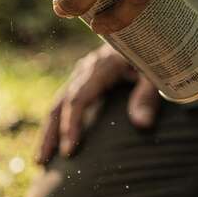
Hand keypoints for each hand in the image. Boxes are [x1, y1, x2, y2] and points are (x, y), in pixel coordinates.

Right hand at [37, 44, 160, 164]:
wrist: (150, 34)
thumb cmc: (155, 56)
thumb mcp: (157, 74)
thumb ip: (148, 97)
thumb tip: (141, 124)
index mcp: (101, 67)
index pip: (77, 99)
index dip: (71, 125)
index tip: (69, 151)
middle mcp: (86, 70)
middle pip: (60, 103)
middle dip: (50, 134)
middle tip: (42, 162)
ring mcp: (83, 75)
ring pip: (58, 104)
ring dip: (48, 131)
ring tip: (41, 159)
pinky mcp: (85, 80)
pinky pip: (65, 102)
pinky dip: (57, 123)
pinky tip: (55, 141)